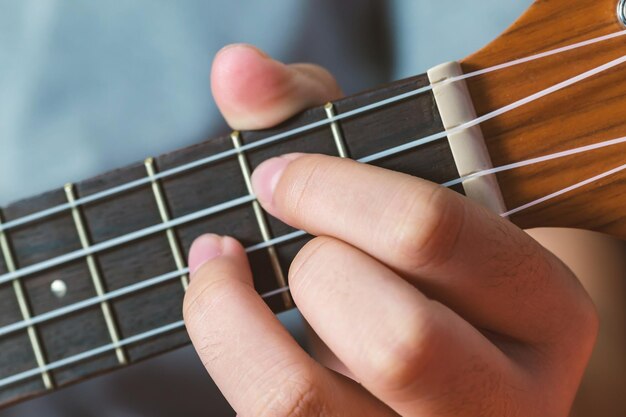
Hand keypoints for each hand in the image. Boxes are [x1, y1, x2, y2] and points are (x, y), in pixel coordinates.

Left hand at [183, 45, 597, 416]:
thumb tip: (236, 67)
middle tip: (289, 238)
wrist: (424, 354)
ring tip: (228, 268)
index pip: (433, 234)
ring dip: (244, 317)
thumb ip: (313, 110)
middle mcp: (508, 399)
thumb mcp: (392, 180)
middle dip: (312, 267)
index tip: (275, 174)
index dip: (333, 191)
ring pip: (308, 401)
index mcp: (544, 311)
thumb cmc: (412, 260)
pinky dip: (220, 345)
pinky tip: (215, 300)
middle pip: (393, 337)